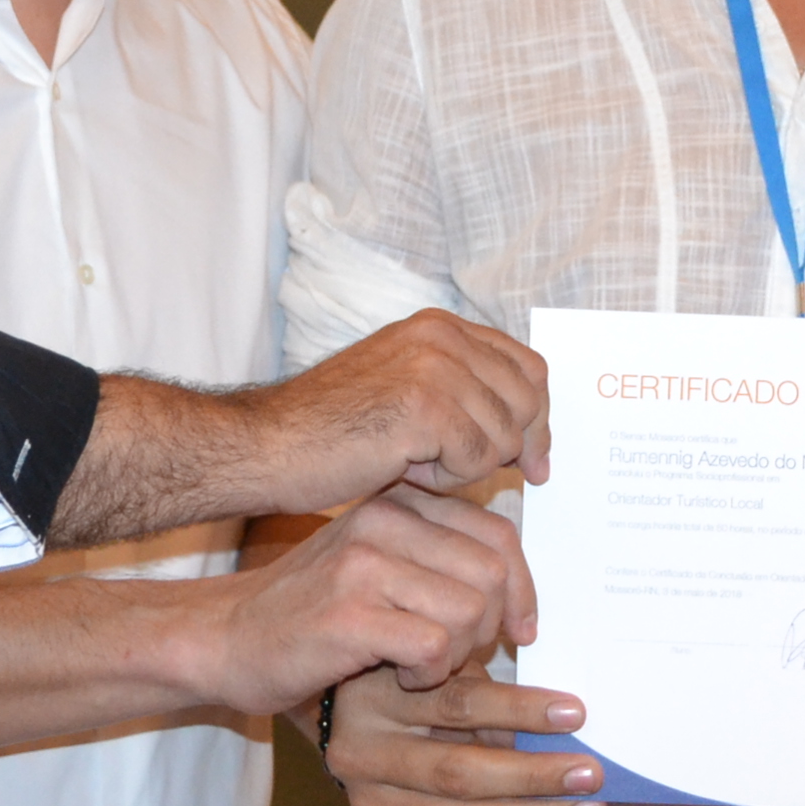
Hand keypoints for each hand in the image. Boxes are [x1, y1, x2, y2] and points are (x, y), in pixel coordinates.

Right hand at [190, 489, 535, 714]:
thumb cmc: (311, 611)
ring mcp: (365, 563)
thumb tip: (519, 592)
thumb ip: (441, 558)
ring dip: (460, 654)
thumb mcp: (379, 563)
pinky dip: (431, 674)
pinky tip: (402, 677)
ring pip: (471, 609)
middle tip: (458, 656)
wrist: (227, 638)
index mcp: (399, 502)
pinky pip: (436, 645)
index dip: (521, 588)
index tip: (519, 629)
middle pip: (492, 573)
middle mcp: (384, 520)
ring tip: (424, 666)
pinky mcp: (351, 612)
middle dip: (490, 628)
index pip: (497, 532)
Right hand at [249, 312, 551, 504]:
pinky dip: (446, 479)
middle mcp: (442, 336)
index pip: (528, 367)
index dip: (536, 418)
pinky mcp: (426, 407)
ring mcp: (434, 367)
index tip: (533, 462)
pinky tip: (403, 467)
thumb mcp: (405, 389)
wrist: (268, 446)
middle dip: (509, 447)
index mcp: (440, 326)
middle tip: (460, 470)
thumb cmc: (331, 431)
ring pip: (504, 436)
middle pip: (527, 401)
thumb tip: (531, 434)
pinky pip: (477, 460)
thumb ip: (462, 392)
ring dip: (467, 465)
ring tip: (413, 461)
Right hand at [303, 661, 605, 805]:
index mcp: (375, 696)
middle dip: (534, 776)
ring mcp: (368, 800)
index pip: (458, 705)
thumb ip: (480, 690)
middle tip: (591, 774)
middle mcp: (362, 753)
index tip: (575, 714)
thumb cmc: (399, 674)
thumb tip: (557, 726)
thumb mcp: (432, 664)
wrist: (333, 711)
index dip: (520, 711)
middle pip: (459, 773)